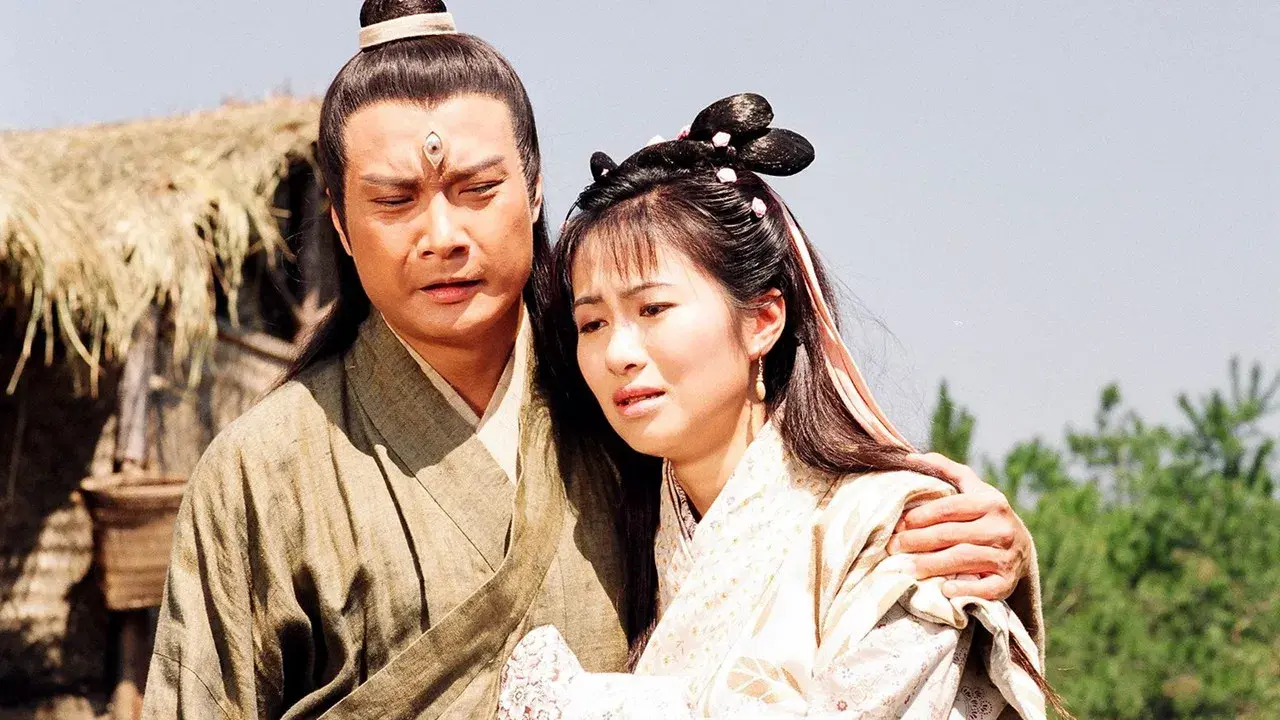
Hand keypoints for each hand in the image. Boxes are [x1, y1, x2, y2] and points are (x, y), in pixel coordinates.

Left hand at [887, 452, 1031, 600]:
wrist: (1022, 547)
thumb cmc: (986, 514)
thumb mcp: (973, 488)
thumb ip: (945, 469)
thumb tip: (909, 457)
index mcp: (991, 502)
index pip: (948, 508)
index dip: (920, 516)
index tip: (898, 524)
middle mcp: (1001, 528)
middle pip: (950, 535)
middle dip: (917, 541)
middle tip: (893, 546)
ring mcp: (1007, 557)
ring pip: (962, 559)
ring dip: (931, 565)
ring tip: (906, 567)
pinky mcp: (1008, 582)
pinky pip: (984, 588)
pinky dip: (964, 589)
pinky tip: (944, 590)